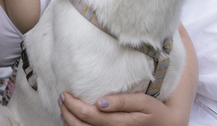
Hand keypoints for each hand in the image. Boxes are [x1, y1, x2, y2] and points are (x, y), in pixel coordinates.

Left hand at [59, 92, 181, 125]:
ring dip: (69, 122)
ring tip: (64, 109)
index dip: (73, 105)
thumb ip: (122, 102)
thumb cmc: (154, 111)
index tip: (65, 93)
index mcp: (119, 124)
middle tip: (61, 98)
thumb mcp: (143, 102)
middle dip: (67, 113)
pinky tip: (73, 121)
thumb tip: (100, 102)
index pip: (89, 116)